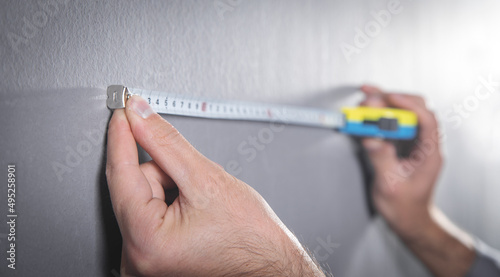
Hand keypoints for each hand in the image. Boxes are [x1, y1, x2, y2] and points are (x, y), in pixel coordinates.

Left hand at [106, 95, 324, 276]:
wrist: (268, 261)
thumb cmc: (248, 236)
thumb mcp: (206, 178)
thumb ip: (165, 142)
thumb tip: (139, 116)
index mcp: (146, 241)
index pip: (121, 174)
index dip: (123, 135)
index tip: (122, 110)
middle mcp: (137, 257)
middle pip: (133, 186)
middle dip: (162, 172)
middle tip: (194, 182)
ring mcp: (142, 259)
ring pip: (141, 196)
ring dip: (166, 186)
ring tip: (198, 203)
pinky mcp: (150, 255)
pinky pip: (146, 211)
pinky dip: (166, 200)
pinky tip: (191, 211)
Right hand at [360, 85, 474, 276]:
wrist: (408, 221)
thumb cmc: (405, 208)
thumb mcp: (390, 185)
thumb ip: (381, 160)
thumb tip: (372, 138)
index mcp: (429, 153)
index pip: (425, 118)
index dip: (407, 104)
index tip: (386, 97)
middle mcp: (424, 145)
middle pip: (415, 110)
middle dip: (391, 100)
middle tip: (368, 97)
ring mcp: (414, 144)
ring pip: (403, 115)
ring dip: (383, 106)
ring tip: (363, 103)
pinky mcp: (402, 146)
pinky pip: (393, 125)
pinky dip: (379, 117)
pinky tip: (365, 115)